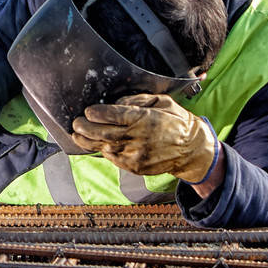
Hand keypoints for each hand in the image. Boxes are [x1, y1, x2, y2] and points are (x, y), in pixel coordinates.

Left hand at [70, 93, 217, 183]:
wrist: (191, 150)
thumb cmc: (176, 122)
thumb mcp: (161, 102)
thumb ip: (138, 100)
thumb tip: (117, 102)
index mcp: (144, 119)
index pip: (113, 116)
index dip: (96, 113)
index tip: (88, 110)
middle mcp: (138, 138)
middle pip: (103, 133)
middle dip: (85, 128)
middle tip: (75, 123)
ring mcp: (135, 155)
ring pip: (104, 148)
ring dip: (87, 141)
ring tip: (77, 134)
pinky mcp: (135, 167)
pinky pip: (112, 158)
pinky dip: (102, 150)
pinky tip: (97, 144)